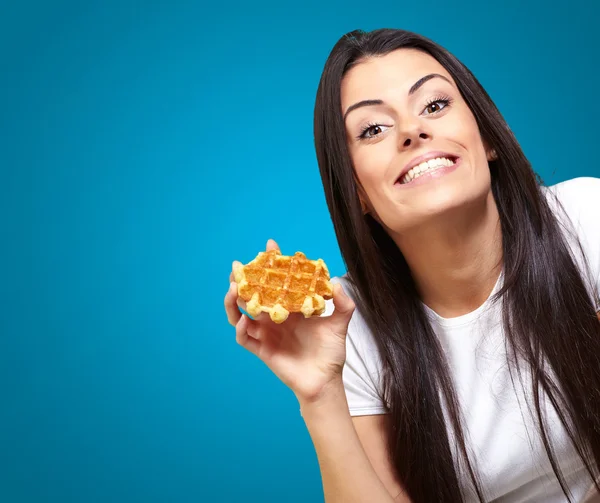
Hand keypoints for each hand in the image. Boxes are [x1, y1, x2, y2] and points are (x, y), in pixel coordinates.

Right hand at [224, 239, 354, 402]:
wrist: (326, 380)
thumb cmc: (331, 353)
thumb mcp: (340, 323)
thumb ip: (343, 303)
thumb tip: (335, 282)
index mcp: (289, 308)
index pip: (276, 282)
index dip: (271, 264)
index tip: (271, 246)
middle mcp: (274, 319)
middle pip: (252, 295)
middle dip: (243, 279)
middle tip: (238, 266)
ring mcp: (266, 334)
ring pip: (241, 315)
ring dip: (234, 302)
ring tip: (235, 289)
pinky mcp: (262, 351)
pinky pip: (245, 339)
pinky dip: (241, 329)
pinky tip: (245, 320)